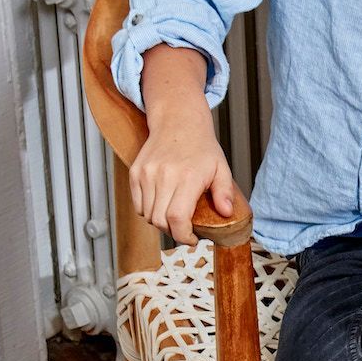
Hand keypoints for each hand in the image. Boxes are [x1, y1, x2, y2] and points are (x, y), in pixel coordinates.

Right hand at [131, 44, 234, 245]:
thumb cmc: (201, 147)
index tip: (192, 239)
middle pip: (160, 221)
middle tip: (185, 228)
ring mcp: (146, 174)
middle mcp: (164, 176)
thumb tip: (226, 213)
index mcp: (187, 177)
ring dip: (160, 222)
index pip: (177, 219)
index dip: (183, 236)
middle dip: (173, 231)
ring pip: (147, 215)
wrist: (178, 121)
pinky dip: (148, 211)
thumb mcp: (221, 168)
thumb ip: (224, 192)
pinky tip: (162, 204)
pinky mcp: (135, 173)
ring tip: (173, 215)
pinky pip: (138, 204)